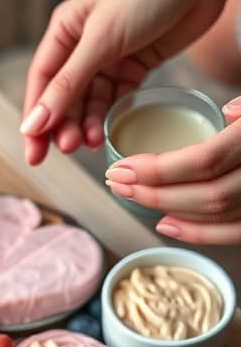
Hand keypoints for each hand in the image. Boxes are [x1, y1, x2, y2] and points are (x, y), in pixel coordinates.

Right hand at [21, 0, 232, 164]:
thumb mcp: (100, 39)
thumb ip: (68, 84)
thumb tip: (35, 124)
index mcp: (66, 30)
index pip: (41, 81)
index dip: (36, 118)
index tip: (33, 151)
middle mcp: (83, 45)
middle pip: (64, 97)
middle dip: (62, 126)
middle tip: (67, 150)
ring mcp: (109, 58)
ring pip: (89, 102)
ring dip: (86, 125)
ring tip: (89, 143)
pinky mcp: (134, 67)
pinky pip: (115, 101)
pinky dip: (108, 118)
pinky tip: (105, 133)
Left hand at [106, 98, 240, 243]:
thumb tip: (229, 112)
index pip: (205, 160)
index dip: (160, 169)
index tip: (124, 167)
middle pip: (207, 193)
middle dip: (155, 192)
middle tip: (118, 184)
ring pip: (219, 215)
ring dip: (171, 210)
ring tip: (135, 199)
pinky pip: (235, 232)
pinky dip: (199, 233)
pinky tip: (168, 224)